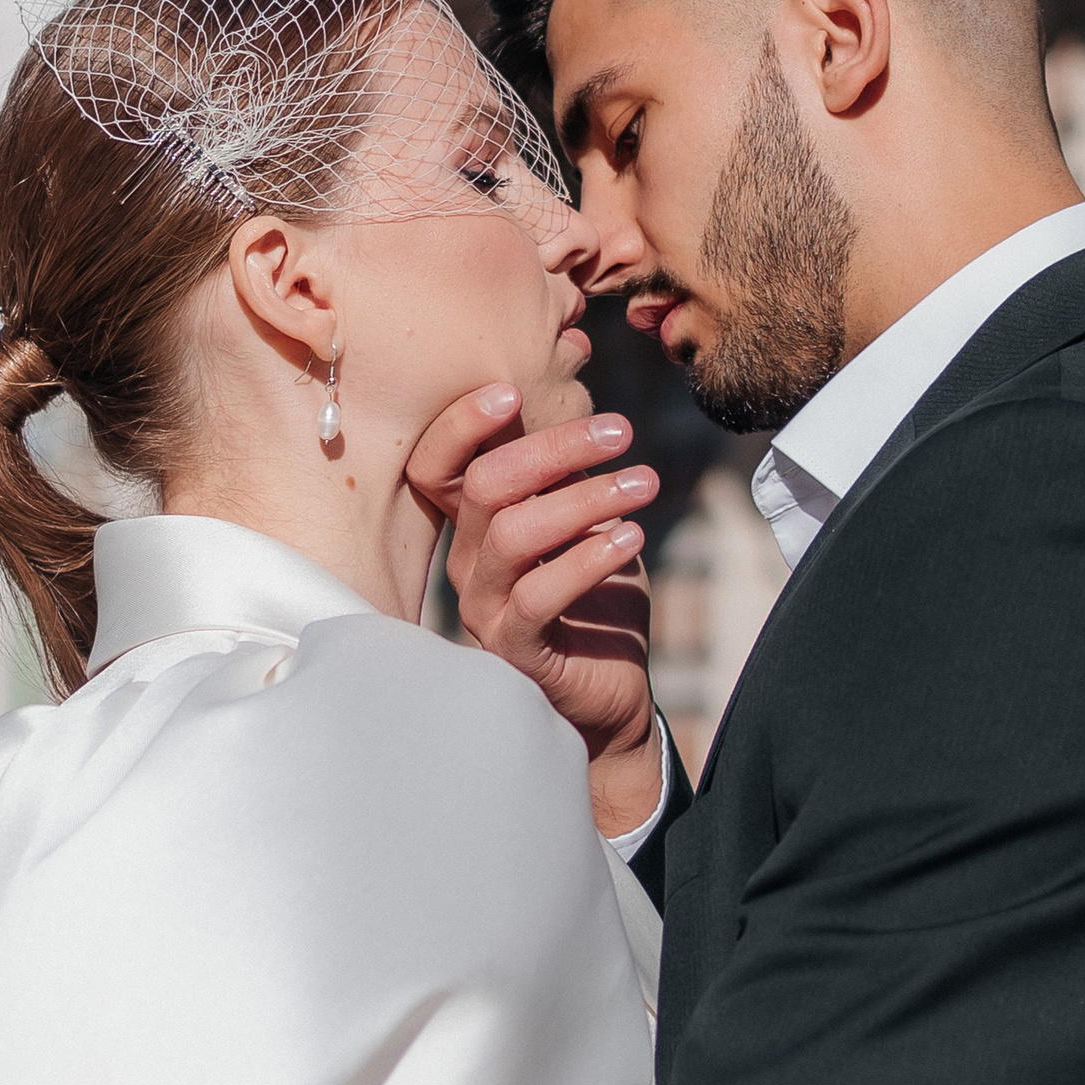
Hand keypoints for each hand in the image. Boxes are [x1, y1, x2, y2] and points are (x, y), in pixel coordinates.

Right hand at [408, 385, 664, 837]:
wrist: (613, 694)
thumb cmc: (598, 603)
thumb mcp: (586, 529)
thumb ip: (570, 482)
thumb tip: (587, 415)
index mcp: (475, 528)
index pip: (439, 466)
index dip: (462, 426)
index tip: (512, 390)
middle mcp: (467, 564)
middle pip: (487, 487)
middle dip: (555, 449)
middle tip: (622, 432)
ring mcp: (485, 610)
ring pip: (514, 535)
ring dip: (586, 500)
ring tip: (645, 484)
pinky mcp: (515, 651)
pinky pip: (539, 596)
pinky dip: (588, 559)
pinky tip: (632, 537)